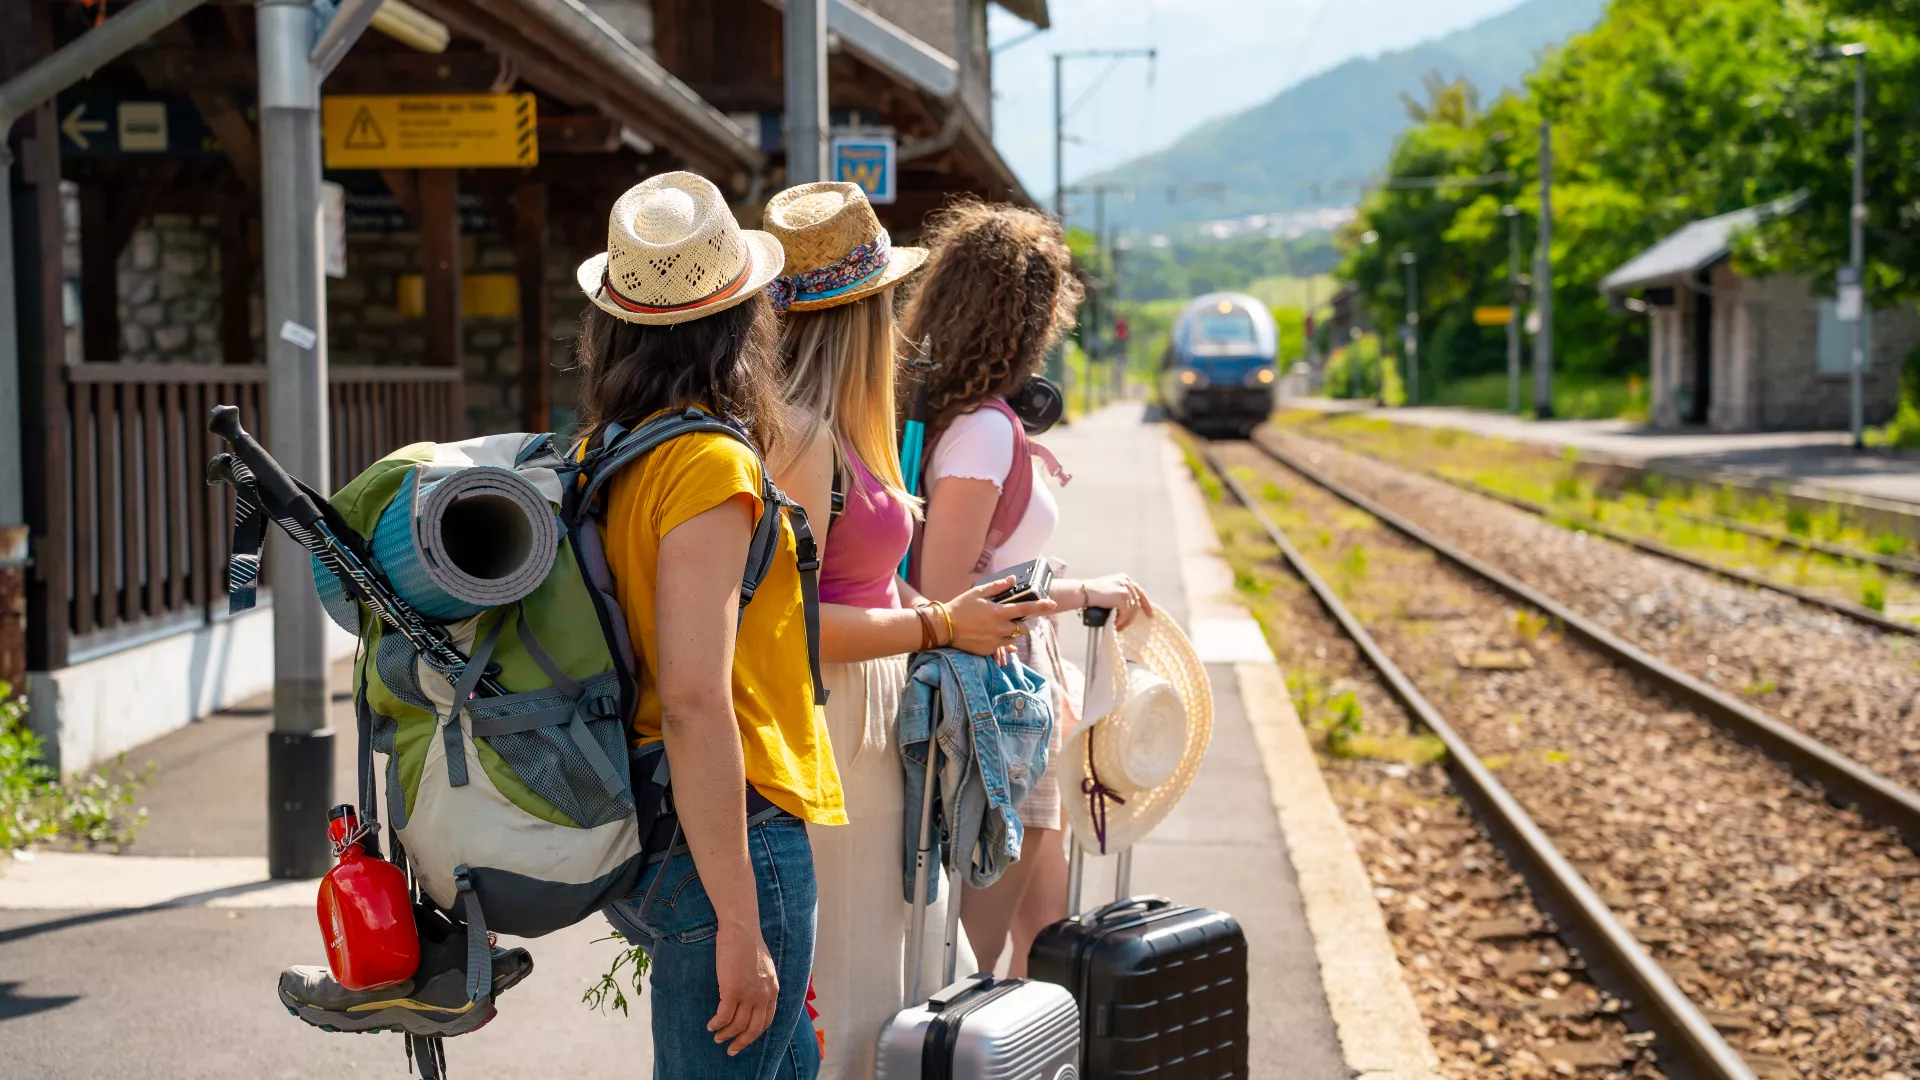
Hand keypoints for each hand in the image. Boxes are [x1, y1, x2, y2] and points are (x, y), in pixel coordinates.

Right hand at [708, 921, 778, 1055]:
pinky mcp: (732, 990)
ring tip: (718, 1038)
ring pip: (737, 1025)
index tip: (745, 1040)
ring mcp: (748, 994)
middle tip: (732, 1050)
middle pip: (753, 1029)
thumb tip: (755, 996)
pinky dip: (717, 1024)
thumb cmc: (750, 944)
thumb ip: (763, 984)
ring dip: (726, 1035)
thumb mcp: (765, 967)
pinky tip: (711, 1026)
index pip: (766, 1021)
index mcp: (773, 990)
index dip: (754, 1034)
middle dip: (741, 1042)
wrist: (742, 930)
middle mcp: (763, 996)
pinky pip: (723, 1016)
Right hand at [941, 577, 1058, 655]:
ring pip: (1013, 639)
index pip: (1025, 609)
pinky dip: (1000, 642)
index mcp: (998, 612)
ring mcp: (994, 641)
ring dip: (1011, 633)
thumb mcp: (978, 592)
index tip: (1053, 604)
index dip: (1041, 606)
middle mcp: (999, 628)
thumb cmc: (960, 606)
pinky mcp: (988, 650)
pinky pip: (1002, 648)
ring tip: (996, 626)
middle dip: (1020, 624)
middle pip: (1022, 629)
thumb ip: (998, 586)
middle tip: (1010, 618)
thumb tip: (1012, 580)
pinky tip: (989, 635)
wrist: (943, 627)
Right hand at [1080, 573, 1154, 629]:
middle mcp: (1127, 581)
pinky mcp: (1122, 596)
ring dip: (1125, 621)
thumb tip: (1130, 609)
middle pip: (1137, 603)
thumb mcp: (1110, 590)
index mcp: (1125, 578)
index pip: (1140, 592)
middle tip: (1126, 626)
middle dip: (1133, 617)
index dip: (1146, 604)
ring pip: (1132, 610)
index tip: (1150, 614)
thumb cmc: (1092, 594)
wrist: (1084, 593)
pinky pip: (1126, 613)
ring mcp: (1125, 588)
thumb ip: (1120, 595)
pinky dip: (1121, 621)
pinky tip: (1116, 625)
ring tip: (1119, 627)